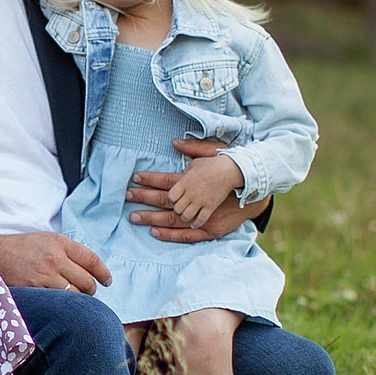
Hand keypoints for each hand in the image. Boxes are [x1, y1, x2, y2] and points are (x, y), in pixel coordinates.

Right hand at [0, 229, 113, 293]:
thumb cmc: (22, 248)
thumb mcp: (47, 240)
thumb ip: (67, 251)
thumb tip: (90, 268)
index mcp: (60, 242)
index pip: (91, 259)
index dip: (103, 273)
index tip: (107, 281)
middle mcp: (55, 257)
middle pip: (86, 279)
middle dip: (91, 289)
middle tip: (88, 292)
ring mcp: (45, 273)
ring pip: (74, 293)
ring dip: (78, 299)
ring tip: (75, 299)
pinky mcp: (35, 287)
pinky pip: (58, 301)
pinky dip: (62, 305)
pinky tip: (60, 304)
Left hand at [127, 138, 258, 242]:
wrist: (248, 184)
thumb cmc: (226, 167)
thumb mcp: (210, 153)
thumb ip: (191, 149)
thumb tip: (174, 142)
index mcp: (191, 178)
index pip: (165, 180)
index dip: (149, 180)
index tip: (134, 179)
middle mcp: (193, 195)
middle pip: (164, 200)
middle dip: (143, 199)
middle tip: (127, 199)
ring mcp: (200, 210)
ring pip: (173, 217)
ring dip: (154, 218)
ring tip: (137, 218)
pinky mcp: (209, 222)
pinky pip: (189, 230)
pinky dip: (173, 232)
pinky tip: (158, 231)